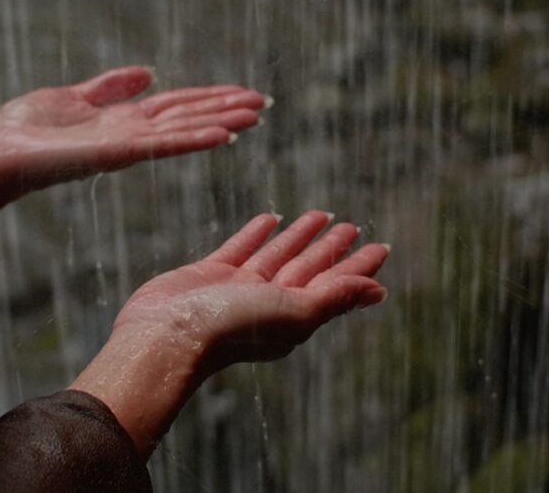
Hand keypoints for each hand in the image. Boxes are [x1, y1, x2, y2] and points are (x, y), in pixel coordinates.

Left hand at [0, 66, 265, 210]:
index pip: (177, 105)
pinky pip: (161, 145)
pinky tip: (221, 135)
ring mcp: (128, 145)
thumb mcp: (73, 96)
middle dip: (225, 110)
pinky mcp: (117, 153)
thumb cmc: (26, 130)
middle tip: (263, 104)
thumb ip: (110, 86)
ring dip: (220, 123)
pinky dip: (192, 140)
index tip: (242, 93)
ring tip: (254, 116)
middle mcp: (133, 134)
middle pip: (188, 116)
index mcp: (125, 120)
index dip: (209, 98)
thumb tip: (148, 73)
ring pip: (183, 130)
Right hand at [70, 211, 388, 454]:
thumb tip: (379, 291)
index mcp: (293, 316)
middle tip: (352, 226)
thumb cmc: (232, 328)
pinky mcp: (209, 275)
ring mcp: (238, 289)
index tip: (381, 247)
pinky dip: (256, 234)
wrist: (167, 335)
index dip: (357, 267)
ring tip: (320, 214)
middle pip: (309, 269)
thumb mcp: (294, 312)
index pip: (334, 285)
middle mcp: (269, 303)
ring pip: (277, 256)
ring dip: (298, 237)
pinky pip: (241, 248)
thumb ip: (334, 297)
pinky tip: (269, 219)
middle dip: (330, 248)